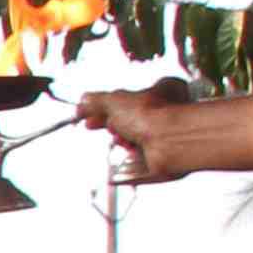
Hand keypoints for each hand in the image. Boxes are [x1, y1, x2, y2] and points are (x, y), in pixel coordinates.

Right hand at [78, 87, 216, 185]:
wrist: (168, 143)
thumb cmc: (151, 116)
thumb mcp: (113, 100)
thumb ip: (96, 100)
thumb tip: (83, 102)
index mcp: (164, 90)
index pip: (131, 97)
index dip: (108, 105)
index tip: (90, 113)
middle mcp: (169, 113)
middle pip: (130, 121)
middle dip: (113, 125)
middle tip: (98, 126)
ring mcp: (167, 138)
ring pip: (134, 141)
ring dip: (121, 142)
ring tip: (121, 140)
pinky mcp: (164, 160)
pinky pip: (139, 162)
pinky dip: (128, 161)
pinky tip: (126, 156)